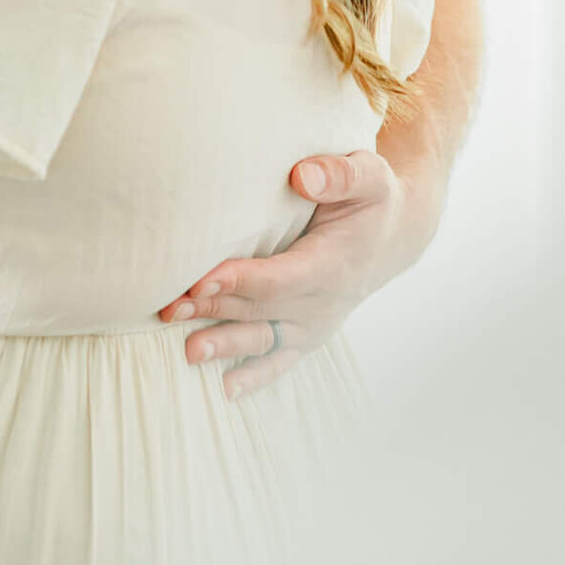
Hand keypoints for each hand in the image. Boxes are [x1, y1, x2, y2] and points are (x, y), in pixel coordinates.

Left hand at [157, 145, 446, 401]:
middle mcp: (324, 302)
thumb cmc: (374, 198)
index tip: (200, 280)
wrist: (395, 235)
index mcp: (334, 263)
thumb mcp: (368, 175)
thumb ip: (339, 174)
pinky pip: (279, 360)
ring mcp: (315, 323)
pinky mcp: (307, 334)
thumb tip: (302, 176)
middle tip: (170, 310)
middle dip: (213, 311)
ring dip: (224, 346)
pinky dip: (253, 377)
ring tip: (187, 353)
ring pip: (263, 339)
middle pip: (261, 310)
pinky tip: (223, 390)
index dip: (240, 280)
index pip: (280, 277)